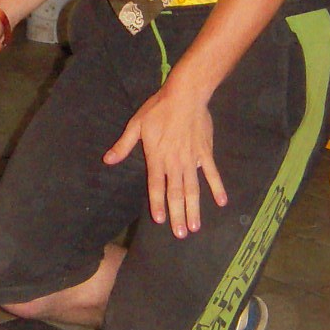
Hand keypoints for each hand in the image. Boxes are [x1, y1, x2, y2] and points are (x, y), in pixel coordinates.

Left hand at [103, 73, 226, 238]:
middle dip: (177, 215)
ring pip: (193, 189)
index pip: (156, 186)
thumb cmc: (158, 109)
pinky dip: (217, 187)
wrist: (185, 95)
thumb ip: (123, 145)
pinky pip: (212, 173)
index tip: (160, 220)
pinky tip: (221, 202)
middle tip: (181, 234)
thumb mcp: (136, 125)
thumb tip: (108, 160)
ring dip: (194, 208)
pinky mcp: (205, 152)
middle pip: (176, 193)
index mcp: (157, 158)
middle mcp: (175, 163)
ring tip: (195, 226)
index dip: (157, 204)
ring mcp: (192, 159)